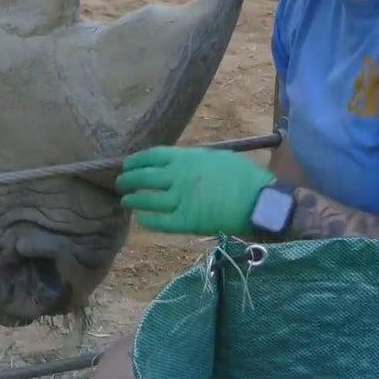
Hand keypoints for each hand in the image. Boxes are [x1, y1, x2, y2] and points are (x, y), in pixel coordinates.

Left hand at [115, 145, 274, 234]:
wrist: (258, 200)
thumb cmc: (243, 177)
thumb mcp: (216, 158)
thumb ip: (193, 160)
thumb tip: (177, 164)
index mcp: (186, 158)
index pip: (152, 156)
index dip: (136, 160)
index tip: (128, 163)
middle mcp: (178, 177)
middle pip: (143, 177)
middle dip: (128, 179)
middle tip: (121, 183)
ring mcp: (180, 200)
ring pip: (147, 200)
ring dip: (133, 200)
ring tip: (126, 201)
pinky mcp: (186, 221)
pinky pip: (159, 222)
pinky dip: (147, 220)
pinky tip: (141, 220)